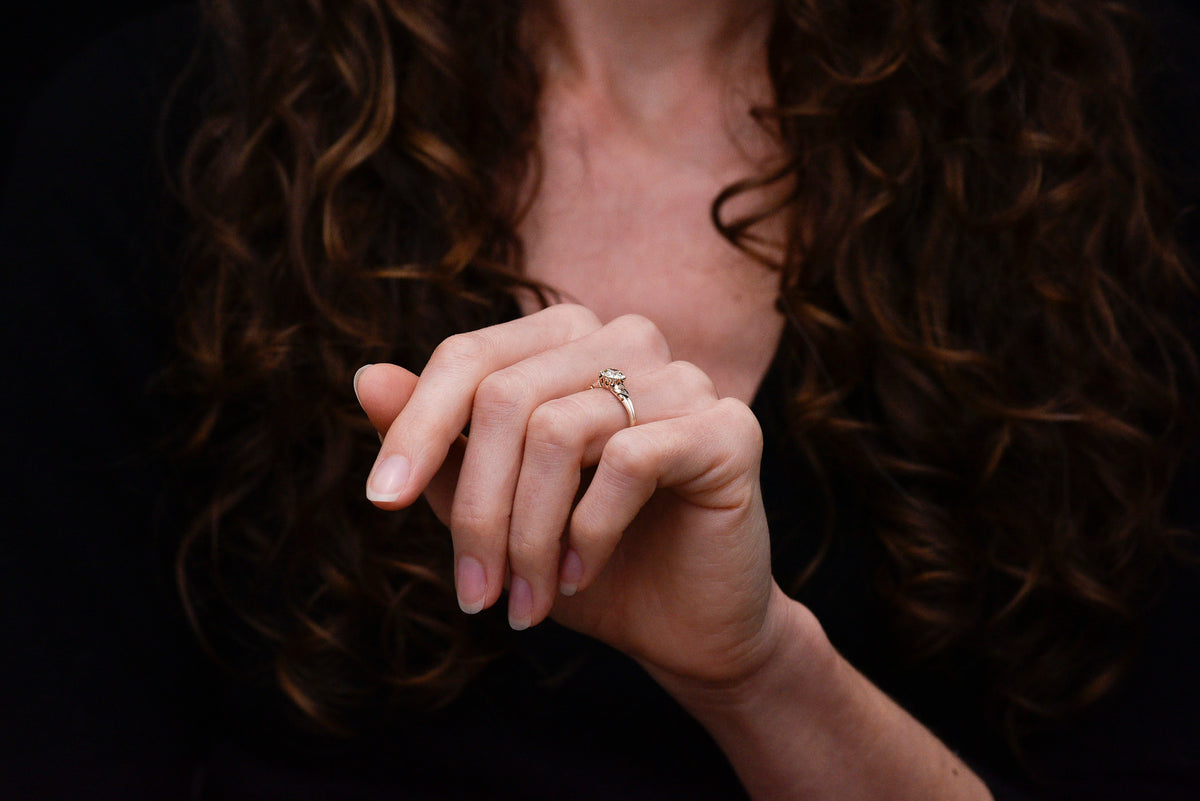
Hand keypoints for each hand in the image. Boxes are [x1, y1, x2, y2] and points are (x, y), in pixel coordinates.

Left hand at [354, 304, 784, 684]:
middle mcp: (626, 340)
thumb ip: (439, 445)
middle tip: (474, 594)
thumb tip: (366, 377)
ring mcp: (683, 379)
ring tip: (524, 600)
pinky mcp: (728, 428)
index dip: (416, 427)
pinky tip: (579, 575)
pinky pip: (629, 461)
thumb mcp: (493, 508)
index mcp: (567, 342)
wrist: (684, 625)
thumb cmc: (581, 560)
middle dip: (476, 508)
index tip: (381, 503)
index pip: (470, 357)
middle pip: (507, 396)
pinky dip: (588, 532)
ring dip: (527, 535)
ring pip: (559, 431)